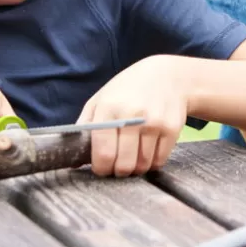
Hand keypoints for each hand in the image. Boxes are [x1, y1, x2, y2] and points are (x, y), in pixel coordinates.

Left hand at [77, 56, 187, 177]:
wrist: (168, 76)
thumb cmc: (128, 89)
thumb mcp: (101, 99)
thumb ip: (86, 125)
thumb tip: (74, 156)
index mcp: (109, 108)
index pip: (103, 153)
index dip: (101, 168)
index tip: (102, 167)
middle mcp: (133, 116)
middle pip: (123, 165)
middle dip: (118, 170)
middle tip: (118, 164)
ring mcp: (154, 122)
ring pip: (142, 166)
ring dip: (136, 166)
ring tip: (133, 155)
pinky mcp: (172, 128)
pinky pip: (159, 161)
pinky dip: (152, 162)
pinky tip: (148, 149)